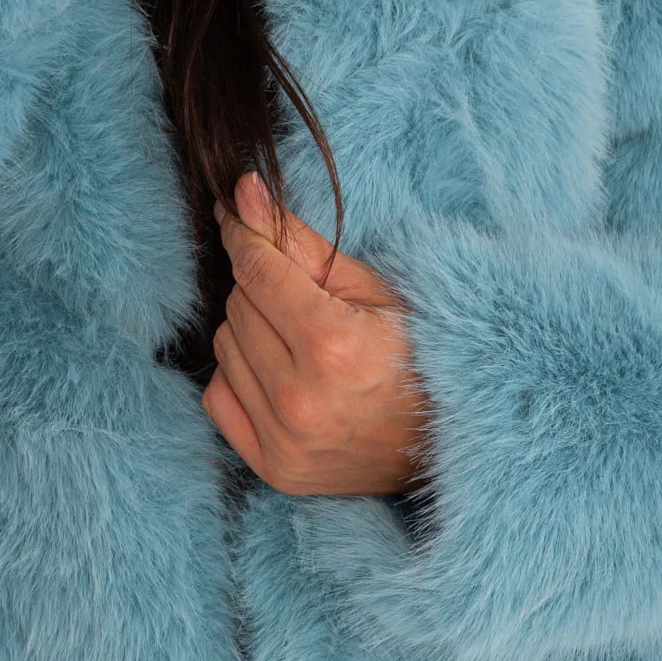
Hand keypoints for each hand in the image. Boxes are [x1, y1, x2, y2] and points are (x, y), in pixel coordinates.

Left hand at [202, 171, 435, 496]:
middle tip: (303, 296)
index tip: (240, 215)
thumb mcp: (368, 286)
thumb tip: (243, 191)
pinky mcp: (274, 469)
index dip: (245, 237)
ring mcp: (285, 442)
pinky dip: (240, 376)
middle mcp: (301, 400)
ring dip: (251, 331)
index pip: (257, 272)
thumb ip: (298, 240)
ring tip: (299, 339)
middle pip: (239, 306)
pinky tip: (280, 374)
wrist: (443, 441)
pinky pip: (218, 396)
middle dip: (263, 287)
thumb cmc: (414, 352)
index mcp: (332, 345)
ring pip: (224, 346)